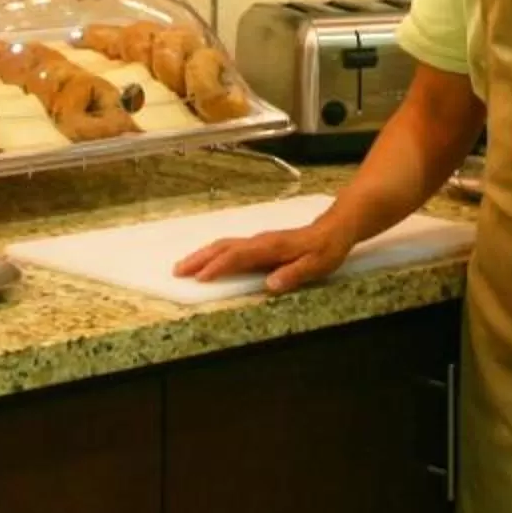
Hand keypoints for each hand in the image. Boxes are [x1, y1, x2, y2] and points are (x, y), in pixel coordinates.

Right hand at [174, 222, 351, 293]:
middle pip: (224, 248)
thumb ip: (294, 274)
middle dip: (199, 259)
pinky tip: (205, 260)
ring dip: (202, 255)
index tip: (201, 277)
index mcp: (271, 247)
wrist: (334, 228)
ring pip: (224, 245)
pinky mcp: (258, 243)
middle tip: (177, 271)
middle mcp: (260, 242)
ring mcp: (258, 241)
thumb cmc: (325, 249)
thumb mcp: (317, 264)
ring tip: (182, 266)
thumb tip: (270, 284)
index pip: (239, 256)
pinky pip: (229, 247)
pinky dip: (212, 253)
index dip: (219, 266)